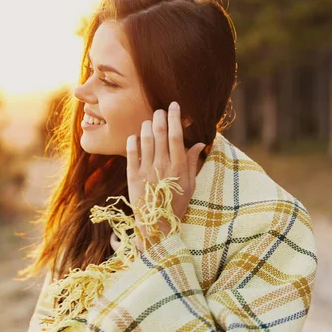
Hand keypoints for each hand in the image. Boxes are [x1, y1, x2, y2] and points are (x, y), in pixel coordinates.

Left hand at [126, 101, 204, 251]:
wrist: (156, 225)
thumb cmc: (176, 204)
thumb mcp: (191, 185)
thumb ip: (193, 162)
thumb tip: (200, 142)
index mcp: (179, 168)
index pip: (176, 136)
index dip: (175, 118)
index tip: (174, 106)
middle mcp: (162, 166)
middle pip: (160, 133)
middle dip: (160, 116)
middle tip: (160, 109)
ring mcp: (146, 170)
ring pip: (146, 139)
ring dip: (147, 125)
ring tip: (149, 120)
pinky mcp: (132, 176)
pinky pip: (131, 152)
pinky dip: (133, 140)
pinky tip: (137, 135)